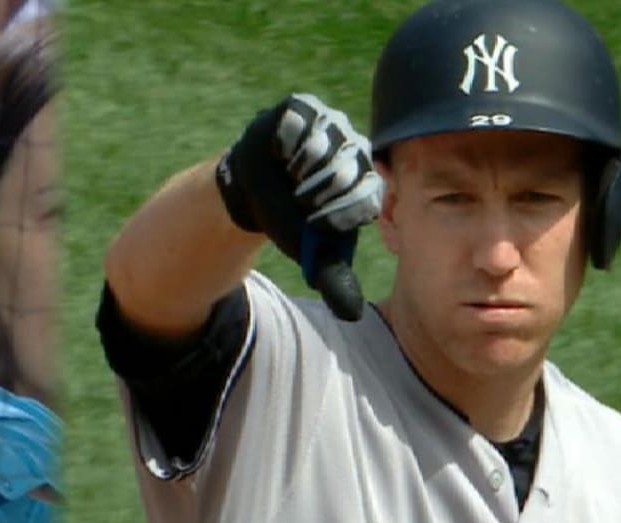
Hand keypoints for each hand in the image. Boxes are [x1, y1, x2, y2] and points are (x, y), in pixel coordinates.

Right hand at [216, 93, 382, 319]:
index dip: (334, 214)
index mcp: (368, 179)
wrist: (252, 192)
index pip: (365, 195)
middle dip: (314, 194)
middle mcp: (357, 146)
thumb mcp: (312, 250)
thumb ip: (334, 278)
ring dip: (298, 170)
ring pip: (321, 145)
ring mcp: (330, 122)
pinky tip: (276, 157)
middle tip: (297, 200)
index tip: (314, 221)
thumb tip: (353, 316)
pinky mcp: (301, 107)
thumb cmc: (290, 220)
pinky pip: (296, 122)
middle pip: (344, 170)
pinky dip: (283, 144)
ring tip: (287, 179)